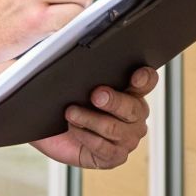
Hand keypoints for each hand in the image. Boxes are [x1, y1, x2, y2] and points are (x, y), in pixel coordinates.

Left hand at [32, 67, 157, 169]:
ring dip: (90, 120)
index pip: (147, 80)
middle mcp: (135, 115)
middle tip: (95, 95)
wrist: (49, 130)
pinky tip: (75, 130)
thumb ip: (76, 56)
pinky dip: (87, 138)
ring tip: (71, 113)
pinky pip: (105, 148)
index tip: (134, 75)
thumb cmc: (63, 101)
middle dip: (113, 101)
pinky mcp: (115, 157)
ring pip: (115, 129)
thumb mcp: (70, 76)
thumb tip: (69, 39)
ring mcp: (127, 137)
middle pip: (132, 107)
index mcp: (132, 90)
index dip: (144, 78)